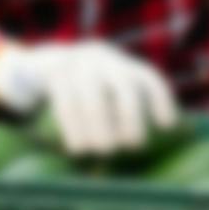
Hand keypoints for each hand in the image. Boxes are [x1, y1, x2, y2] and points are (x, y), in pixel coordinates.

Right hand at [0, 41, 178, 156]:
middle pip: (124, 86)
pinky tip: (77, 147)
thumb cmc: (83, 91)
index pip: (147, 78)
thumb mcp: (104, 91)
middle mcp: (103, 58)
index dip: (160, 100)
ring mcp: (78, 62)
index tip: (166, 125)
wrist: (41, 63)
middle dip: (131, 117)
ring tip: (102, 151)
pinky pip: (65, 103)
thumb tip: (138, 149)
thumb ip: (120, 112)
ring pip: (93, 97)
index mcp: (121, 64)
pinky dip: (73, 128)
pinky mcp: (54, 72)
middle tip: (131, 145)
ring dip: (99, 128)